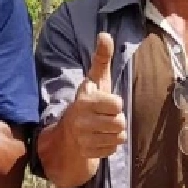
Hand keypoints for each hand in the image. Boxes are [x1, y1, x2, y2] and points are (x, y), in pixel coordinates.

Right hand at [61, 33, 125, 160]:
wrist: (67, 134)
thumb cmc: (87, 103)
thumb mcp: (93, 80)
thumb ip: (101, 58)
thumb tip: (105, 35)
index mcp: (84, 102)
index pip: (117, 104)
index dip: (115, 103)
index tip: (105, 103)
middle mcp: (82, 122)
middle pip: (120, 122)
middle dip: (117, 119)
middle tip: (105, 116)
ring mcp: (84, 140)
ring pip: (119, 137)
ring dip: (115, 132)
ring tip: (102, 127)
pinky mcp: (88, 153)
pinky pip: (113, 149)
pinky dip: (110, 144)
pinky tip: (99, 138)